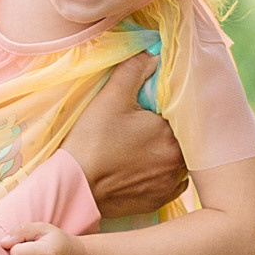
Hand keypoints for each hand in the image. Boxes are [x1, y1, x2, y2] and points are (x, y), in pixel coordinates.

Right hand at [61, 57, 187, 215]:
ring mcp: (168, 184)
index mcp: (172, 133)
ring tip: (141, 150)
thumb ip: (134, 70)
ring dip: (165, 154)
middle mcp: (178, 161)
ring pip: (177, 161)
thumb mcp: (111, 98)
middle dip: (165, 132)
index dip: (163, 110)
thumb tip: (152, 54)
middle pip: (179, 138)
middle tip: (141, 129)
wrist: (74, 188)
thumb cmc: (92, 142)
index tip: (145, 111)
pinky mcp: (157, 201)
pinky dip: (161, 176)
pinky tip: (144, 169)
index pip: (178, 114)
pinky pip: (170, 184)